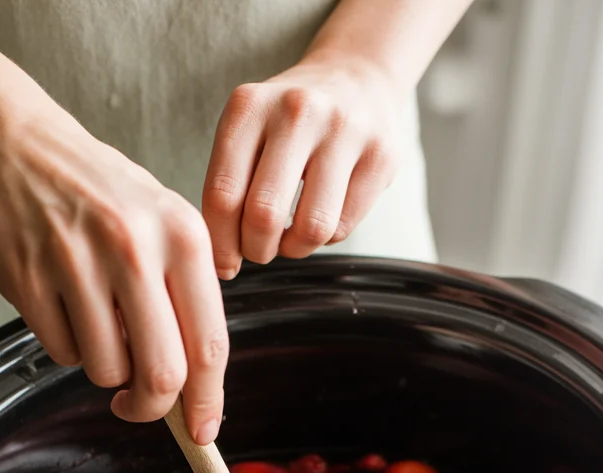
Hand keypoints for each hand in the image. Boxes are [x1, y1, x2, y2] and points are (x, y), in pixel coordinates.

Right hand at [0, 109, 227, 442]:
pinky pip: (63, 353)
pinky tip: (62, 305)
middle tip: (137, 406)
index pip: (209, 344)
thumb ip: (186, 299)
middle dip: (151, 408)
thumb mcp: (165, 225)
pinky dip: (67, 347)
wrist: (16, 146)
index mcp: (182, 237)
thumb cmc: (100, 194)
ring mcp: (78, 264)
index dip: (208, 402)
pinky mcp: (29, 280)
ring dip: (104, 370)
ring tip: (96, 325)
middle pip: (161, 374)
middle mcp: (136, 248)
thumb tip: (197, 388)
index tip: (203, 432)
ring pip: (107, 371)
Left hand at [202, 51, 401, 278]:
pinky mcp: (381, 155)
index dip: (221, 244)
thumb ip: (228, 186)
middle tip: (258, 251)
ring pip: (312, 228)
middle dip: (256, 250)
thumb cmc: (289, 122)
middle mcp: (297, 111)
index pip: (222, 195)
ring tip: (289, 238)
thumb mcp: (248, 133)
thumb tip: (222, 260)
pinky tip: (320, 215)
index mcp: (250, 106)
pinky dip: (326, 237)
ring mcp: (345, 130)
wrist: (356, 78)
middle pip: (264, 216)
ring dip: (294, 249)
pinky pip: (344, 227)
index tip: (224, 264)